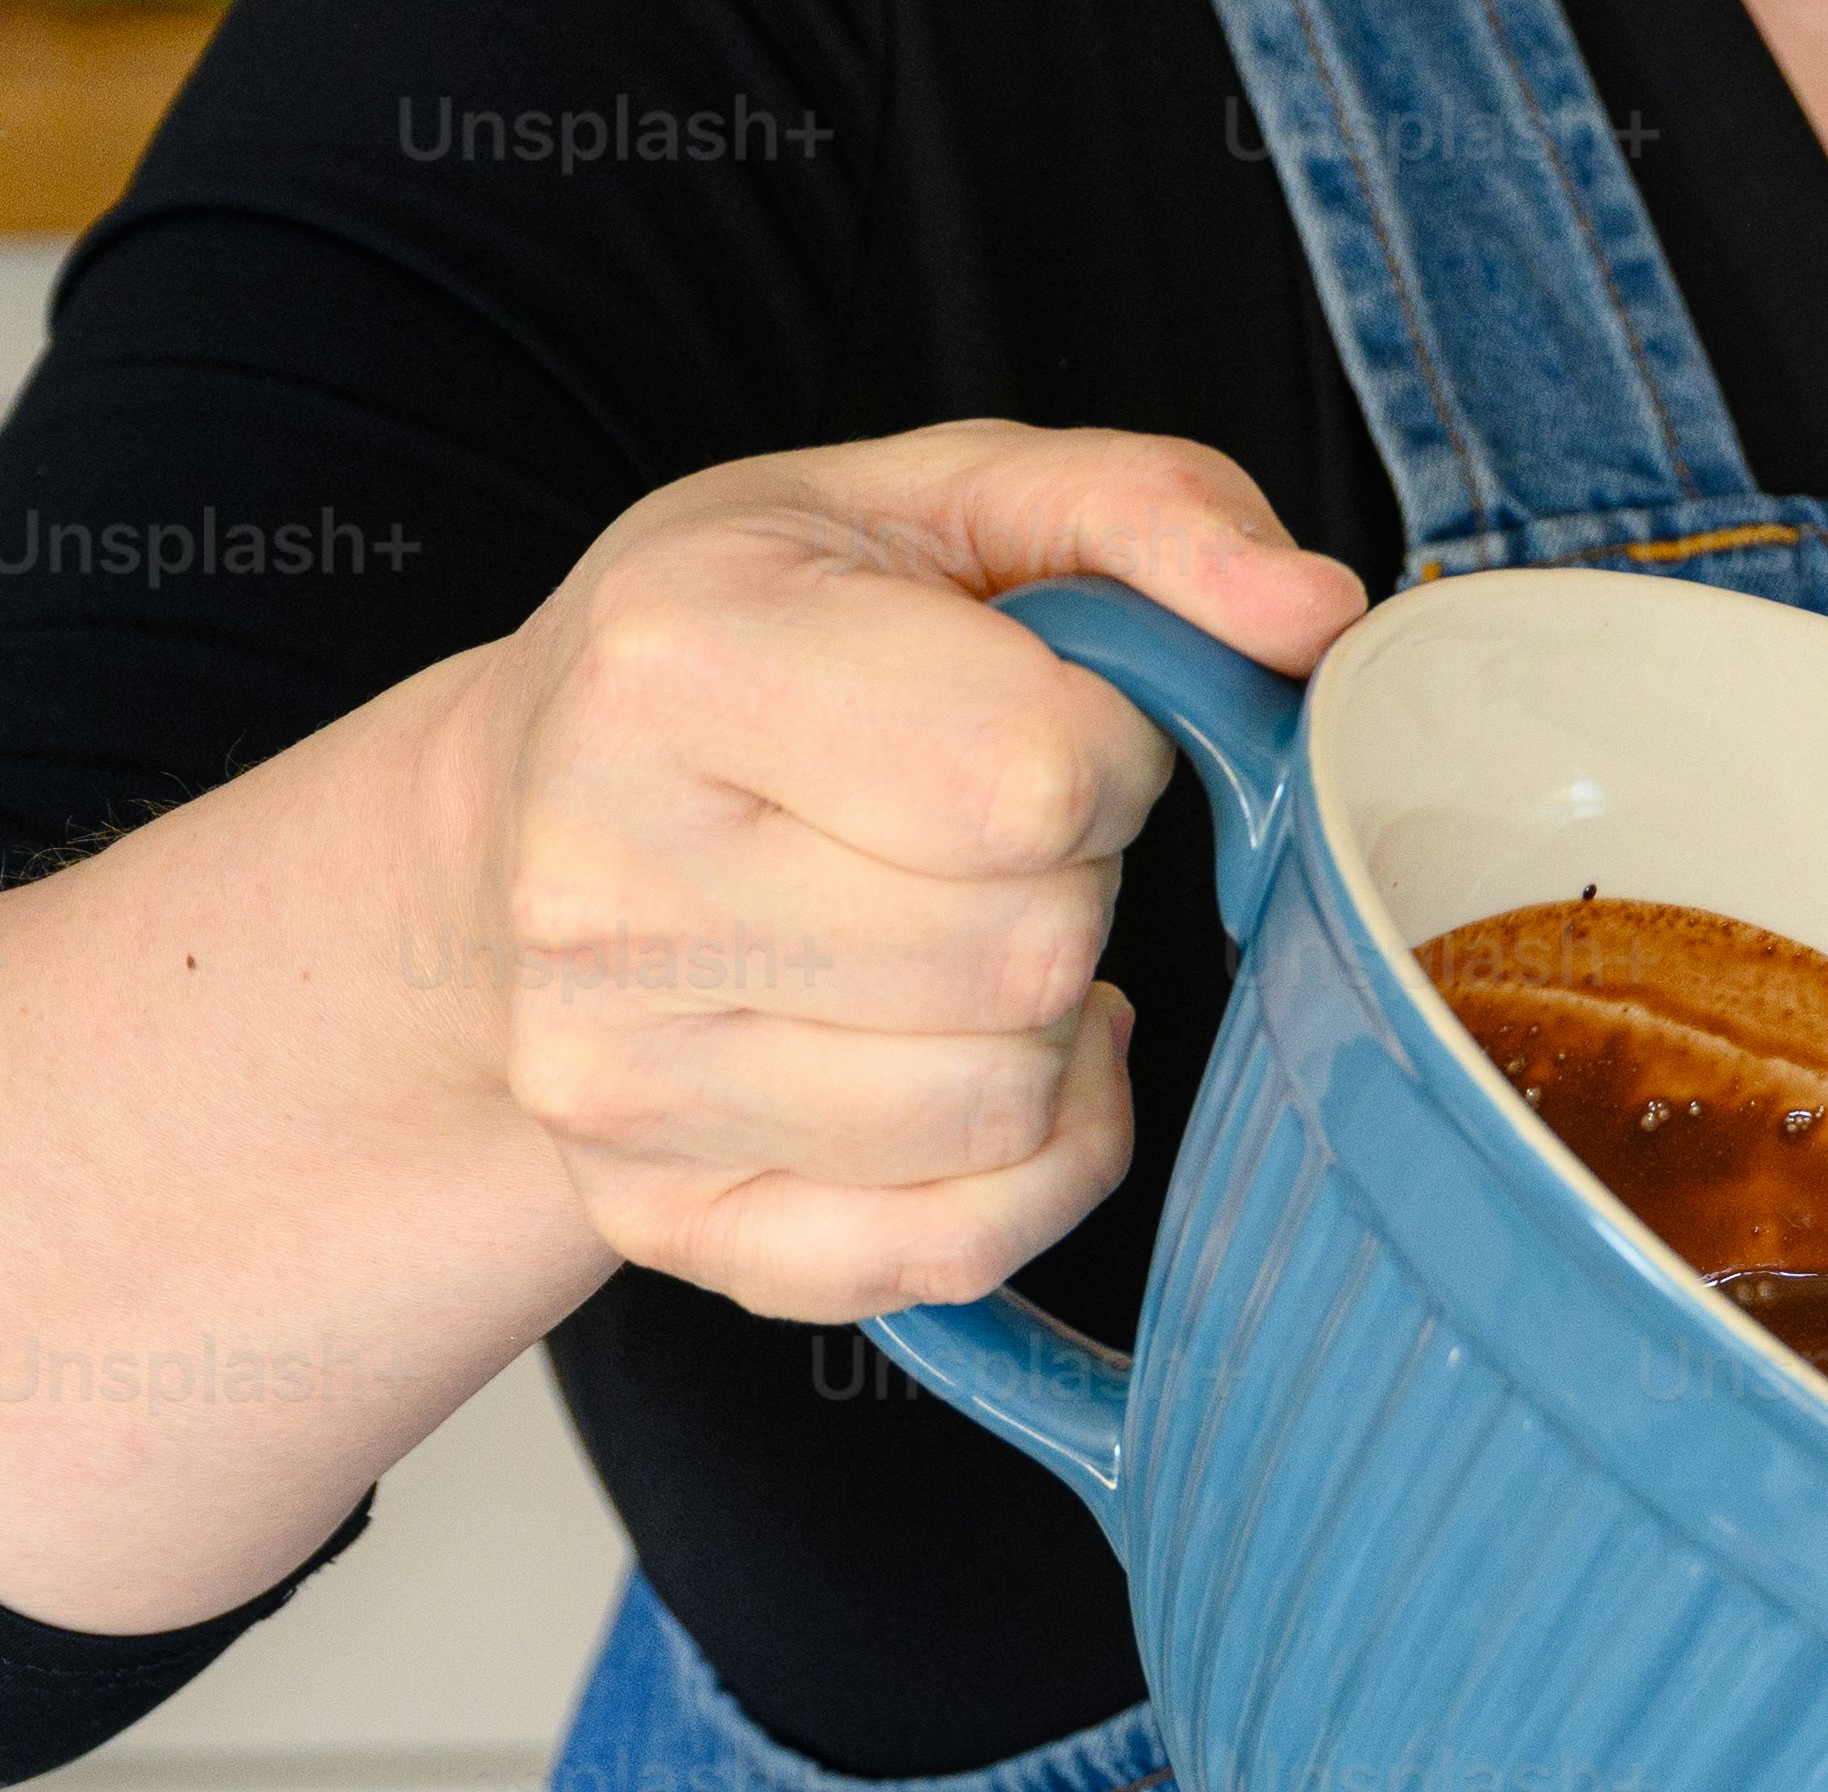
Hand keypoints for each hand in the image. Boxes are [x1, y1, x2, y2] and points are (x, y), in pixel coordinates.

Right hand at [408, 423, 1366, 1327]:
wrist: (509, 817)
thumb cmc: (744, 644)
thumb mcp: (931, 507)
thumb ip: (1151, 518)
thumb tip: (1318, 613)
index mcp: (675, 661)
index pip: (1033, 776)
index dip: (1109, 755)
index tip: (1051, 730)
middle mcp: (607, 880)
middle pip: (1025, 957)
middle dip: (1070, 890)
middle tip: (985, 841)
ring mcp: (616, 1074)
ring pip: (1001, 1109)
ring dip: (1046, 1030)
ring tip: (965, 938)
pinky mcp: (656, 1216)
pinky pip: (951, 1248)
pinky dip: (1024, 1170)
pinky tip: (975, 1066)